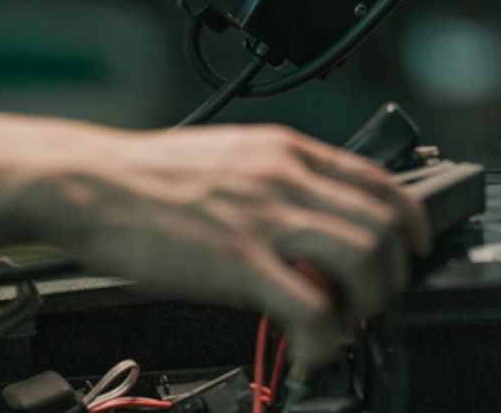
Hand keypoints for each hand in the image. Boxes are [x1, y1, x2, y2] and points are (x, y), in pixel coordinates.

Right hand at [22, 123, 430, 370]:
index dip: (410, 220)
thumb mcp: (231, 157)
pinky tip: (311, 349)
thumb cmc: (148, 176)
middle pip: (383, 222)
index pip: (380, 179)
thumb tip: (314, 215)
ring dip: (370, 302)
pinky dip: (325, 336)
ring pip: (363, 257)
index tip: (414, 246)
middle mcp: (285, 178)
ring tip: (346, 323)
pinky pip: (310, 304)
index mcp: (286, 151)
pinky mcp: (235, 261)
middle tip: (377, 298)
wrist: (86, 182)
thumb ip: (280, 180)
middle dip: (396, 272)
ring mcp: (263, 219)